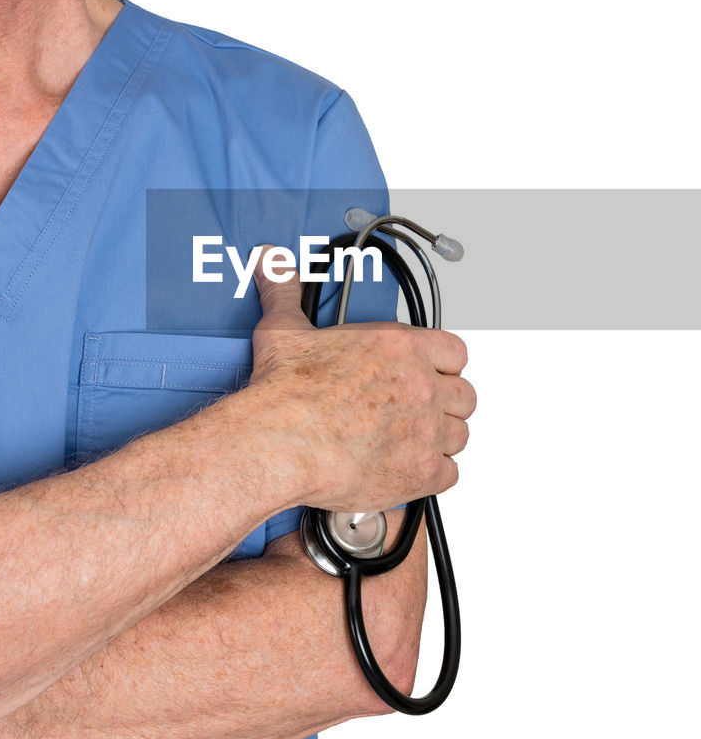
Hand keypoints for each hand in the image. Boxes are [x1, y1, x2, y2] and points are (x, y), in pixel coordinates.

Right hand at [249, 246, 475, 511]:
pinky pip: (448, 474)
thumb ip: (286, 291)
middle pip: (464, 396)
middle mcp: (421, 386)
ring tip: (410, 442)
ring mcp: (426, 430)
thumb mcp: (286, 329)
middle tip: (417, 411)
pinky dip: (431, 474)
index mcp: (400, 346)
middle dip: (444, 404)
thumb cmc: (286, 393)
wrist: (279, 442)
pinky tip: (407, 469)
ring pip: (458, 436)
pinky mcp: (420, 472)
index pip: (454, 351)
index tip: (427, 373)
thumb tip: (274, 263)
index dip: (443, 364)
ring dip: (438, 440)